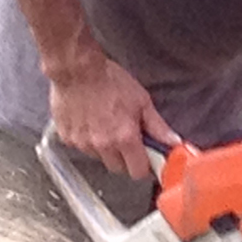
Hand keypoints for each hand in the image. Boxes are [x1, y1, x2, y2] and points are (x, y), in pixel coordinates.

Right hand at [49, 52, 177, 179]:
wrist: (77, 70)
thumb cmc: (110, 81)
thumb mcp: (141, 101)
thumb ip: (158, 126)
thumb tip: (174, 142)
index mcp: (124, 138)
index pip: (137, 172)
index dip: (143, 166)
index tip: (144, 157)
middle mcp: (103, 145)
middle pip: (118, 168)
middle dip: (124, 158)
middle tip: (125, 138)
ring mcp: (82, 144)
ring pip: (99, 158)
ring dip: (104, 149)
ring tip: (105, 125)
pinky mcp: (67, 139)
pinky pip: (81, 148)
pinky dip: (87, 140)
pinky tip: (89, 122)